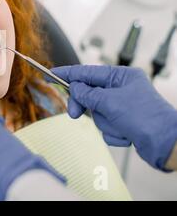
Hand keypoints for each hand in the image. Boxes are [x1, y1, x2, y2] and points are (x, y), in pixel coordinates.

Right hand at [52, 65, 176, 170]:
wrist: (165, 144)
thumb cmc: (144, 117)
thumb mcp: (109, 102)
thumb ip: (87, 94)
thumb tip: (74, 88)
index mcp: (122, 76)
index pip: (88, 72)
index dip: (68, 73)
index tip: (51, 73)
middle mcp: (122, 89)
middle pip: (90, 94)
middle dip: (85, 106)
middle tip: (74, 114)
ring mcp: (123, 107)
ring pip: (97, 113)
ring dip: (105, 123)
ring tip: (121, 126)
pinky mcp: (124, 123)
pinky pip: (106, 127)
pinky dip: (114, 132)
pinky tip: (127, 134)